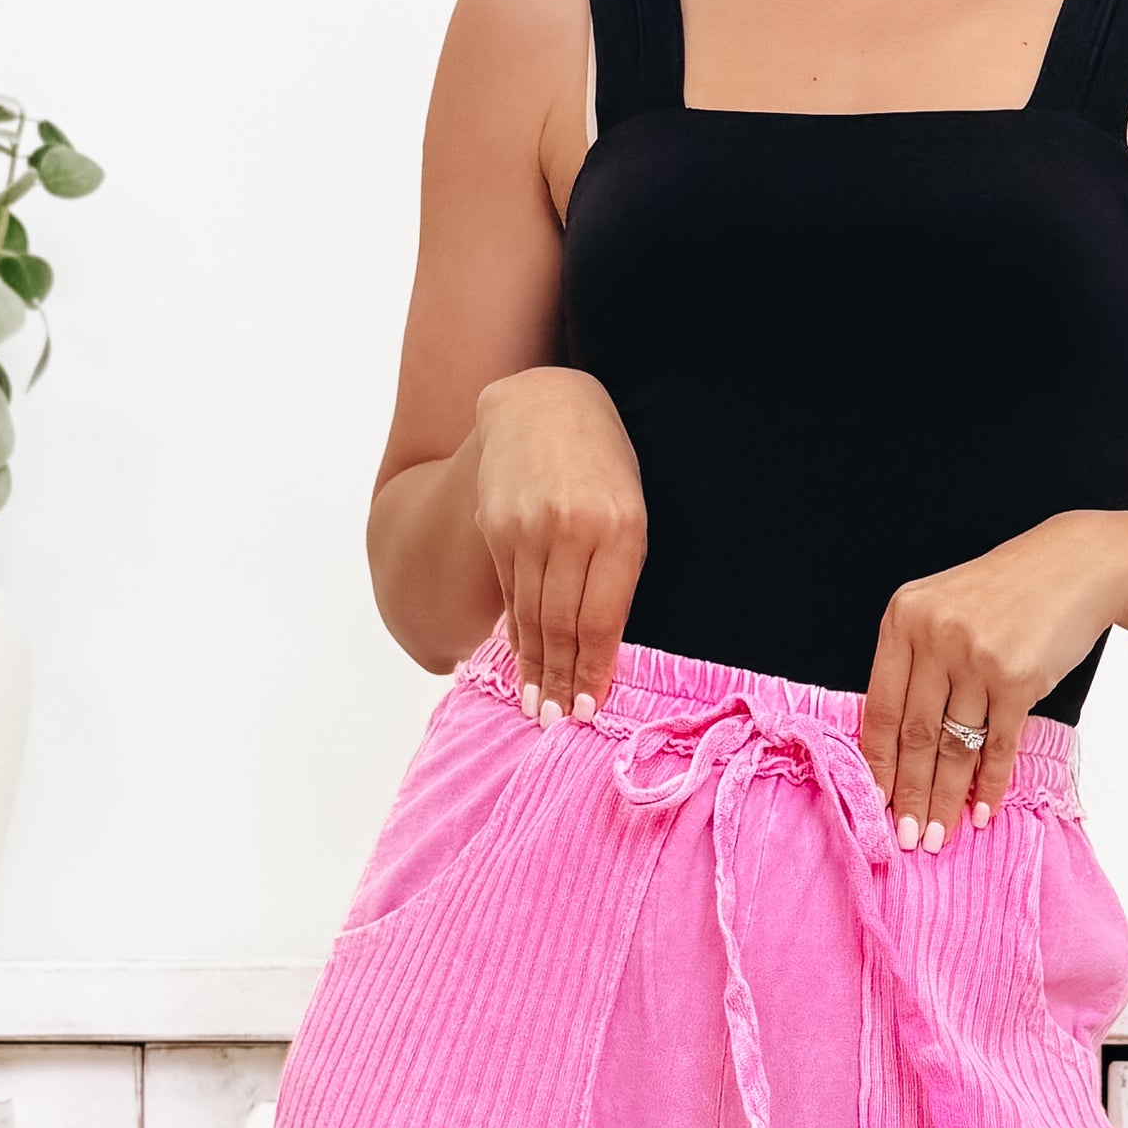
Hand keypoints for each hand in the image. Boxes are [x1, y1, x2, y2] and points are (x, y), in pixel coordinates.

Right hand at [470, 367, 647, 722]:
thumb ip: (618, 572)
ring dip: (534, 666)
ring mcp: (528, 526)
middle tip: (555, 722)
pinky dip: (514, 631)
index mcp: (620, 527)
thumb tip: (600, 647)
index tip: (588, 708)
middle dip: (560, 679)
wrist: (544, 404)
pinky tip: (519, 659)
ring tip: (535, 704)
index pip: (602, 618)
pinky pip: (508, 592)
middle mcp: (571, 528)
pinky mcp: (496, 526)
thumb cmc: (602, 463)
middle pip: (562, 623)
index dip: (593, 669)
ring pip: (530, 613)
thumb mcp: (630, 509)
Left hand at [860, 512, 1127, 846]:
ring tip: (940, 836)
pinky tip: (981, 811)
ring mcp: (976, 657)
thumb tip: (894, 749)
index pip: (880, 709)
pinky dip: (989, 785)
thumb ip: (914, 664)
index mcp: (903, 619)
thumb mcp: (942, 610)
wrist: (1074, 566)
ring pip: (954, 747)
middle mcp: (935, 636)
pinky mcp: (1017, 679)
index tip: (874, 805)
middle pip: (914, 735)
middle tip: (908, 838)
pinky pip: (997, 745)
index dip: (877, 764)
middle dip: (910, 795)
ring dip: (947, 800)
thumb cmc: (1005, 593)